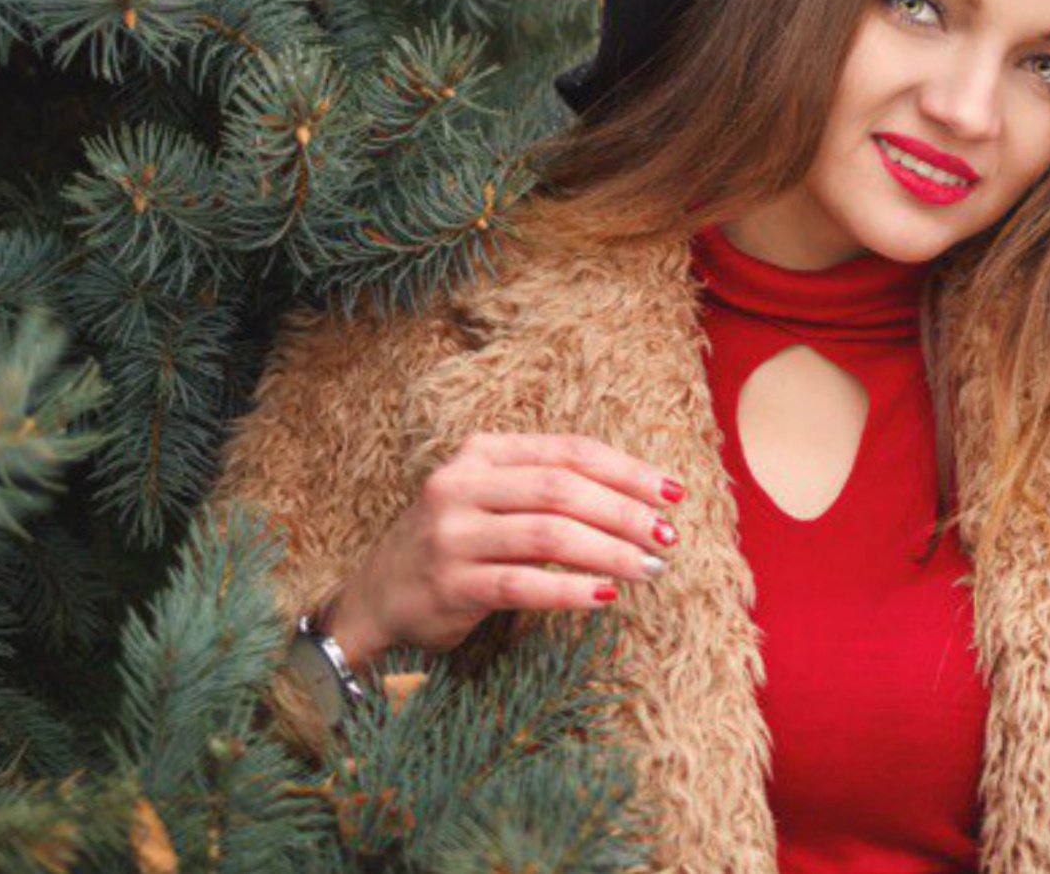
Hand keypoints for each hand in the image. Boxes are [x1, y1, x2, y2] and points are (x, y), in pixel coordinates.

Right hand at [321, 432, 686, 664]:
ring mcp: (451, 534)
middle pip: (562, 489)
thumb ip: (548, 490)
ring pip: (548, 536)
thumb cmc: (457, 545)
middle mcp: (461, 485)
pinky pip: (523, 585)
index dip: (626, 470)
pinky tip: (605, 596)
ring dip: (609, 552)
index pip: (567, 452)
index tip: (672, 491)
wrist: (377, 597)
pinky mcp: (449, 583)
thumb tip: (641, 499)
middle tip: (667, 535)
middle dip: (624, 512)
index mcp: (481, 453)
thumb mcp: (494, 500)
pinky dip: (570, 591)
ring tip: (649, 567)